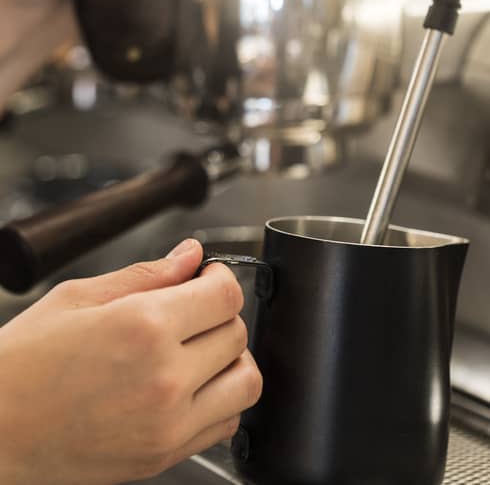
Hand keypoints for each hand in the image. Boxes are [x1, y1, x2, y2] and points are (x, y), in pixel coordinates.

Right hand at [0, 239, 261, 484]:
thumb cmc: (23, 364)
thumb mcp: (78, 297)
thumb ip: (147, 274)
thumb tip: (189, 255)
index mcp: (143, 326)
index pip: (225, 294)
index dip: (221, 276)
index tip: (208, 277)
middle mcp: (164, 377)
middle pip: (237, 332)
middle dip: (221, 312)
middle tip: (194, 310)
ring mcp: (168, 423)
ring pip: (246, 381)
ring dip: (232, 358)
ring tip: (201, 348)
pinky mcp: (164, 454)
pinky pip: (227, 423)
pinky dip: (222, 399)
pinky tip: (192, 385)